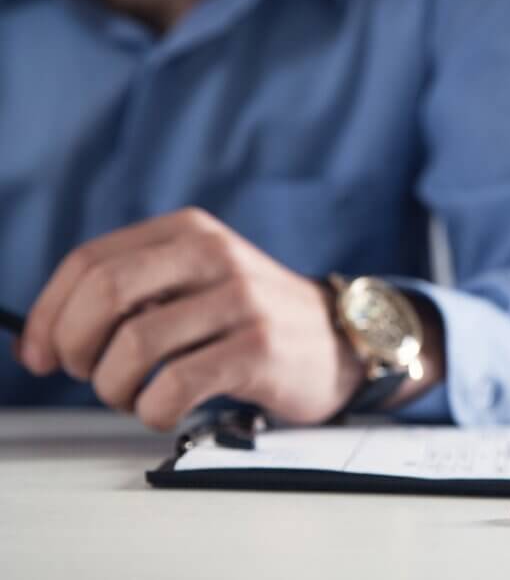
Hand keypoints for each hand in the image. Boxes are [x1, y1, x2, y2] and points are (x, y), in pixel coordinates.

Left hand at [16, 208, 364, 430]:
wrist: (339, 341)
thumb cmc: (253, 319)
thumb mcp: (199, 281)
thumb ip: (136, 293)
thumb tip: (44, 338)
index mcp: (190, 231)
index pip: (90, 262)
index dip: (47, 314)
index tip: (38, 355)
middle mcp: (215, 255)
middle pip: (105, 294)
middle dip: (75, 347)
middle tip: (85, 374)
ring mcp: (241, 299)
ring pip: (134, 346)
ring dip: (113, 388)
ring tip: (131, 397)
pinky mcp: (258, 348)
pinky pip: (174, 386)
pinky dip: (151, 411)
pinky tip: (164, 411)